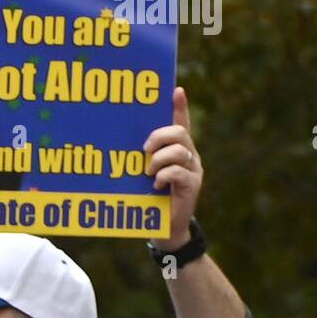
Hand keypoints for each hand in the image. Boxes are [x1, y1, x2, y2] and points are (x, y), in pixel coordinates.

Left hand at [144, 86, 201, 249]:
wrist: (163, 227)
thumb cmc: (148, 196)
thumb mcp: (141, 171)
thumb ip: (140, 156)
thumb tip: (122, 140)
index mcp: (176, 147)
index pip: (181, 121)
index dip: (179, 106)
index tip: (175, 90)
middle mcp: (189, 155)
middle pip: (179, 133)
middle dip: (159, 136)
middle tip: (144, 149)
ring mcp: (193, 170)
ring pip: (180, 151)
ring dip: (159, 159)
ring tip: (148, 172)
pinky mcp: (193, 186)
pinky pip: (179, 172)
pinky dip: (164, 176)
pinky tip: (155, 185)